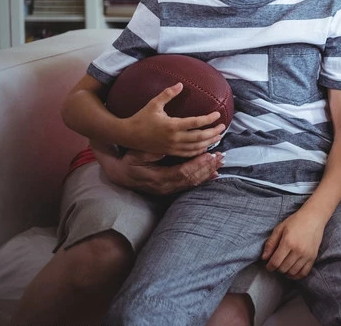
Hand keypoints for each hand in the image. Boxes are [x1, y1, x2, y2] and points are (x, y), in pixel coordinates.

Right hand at [97, 148, 222, 195]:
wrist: (120, 175)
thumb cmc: (129, 161)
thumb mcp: (137, 154)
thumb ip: (151, 152)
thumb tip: (165, 150)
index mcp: (157, 177)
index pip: (183, 172)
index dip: (198, 164)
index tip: (210, 154)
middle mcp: (165, 186)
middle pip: (191, 178)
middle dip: (207, 168)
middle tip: (221, 157)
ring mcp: (168, 190)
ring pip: (192, 183)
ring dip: (207, 172)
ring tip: (220, 162)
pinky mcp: (170, 189)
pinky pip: (189, 185)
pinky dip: (203, 178)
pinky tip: (213, 173)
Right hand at [125, 83, 225, 156]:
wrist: (127, 135)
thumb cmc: (140, 117)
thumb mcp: (153, 104)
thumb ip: (168, 94)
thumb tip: (180, 84)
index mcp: (172, 125)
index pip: (196, 123)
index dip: (208, 119)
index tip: (218, 114)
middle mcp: (174, 138)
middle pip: (199, 137)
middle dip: (213, 132)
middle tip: (223, 127)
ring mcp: (172, 147)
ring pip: (196, 147)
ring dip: (209, 143)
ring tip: (218, 136)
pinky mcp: (169, 152)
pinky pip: (188, 154)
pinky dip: (199, 151)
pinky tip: (205, 147)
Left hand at [261, 208, 325, 279]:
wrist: (314, 217)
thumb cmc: (296, 221)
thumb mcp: (280, 228)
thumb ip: (270, 243)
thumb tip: (264, 258)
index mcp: (288, 242)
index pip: (275, 262)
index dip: (269, 267)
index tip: (268, 265)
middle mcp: (298, 250)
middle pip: (283, 268)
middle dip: (277, 268)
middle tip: (276, 263)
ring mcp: (307, 255)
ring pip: (292, 272)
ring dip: (286, 272)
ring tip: (284, 266)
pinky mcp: (313, 257)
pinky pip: (304, 273)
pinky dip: (296, 275)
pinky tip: (292, 271)